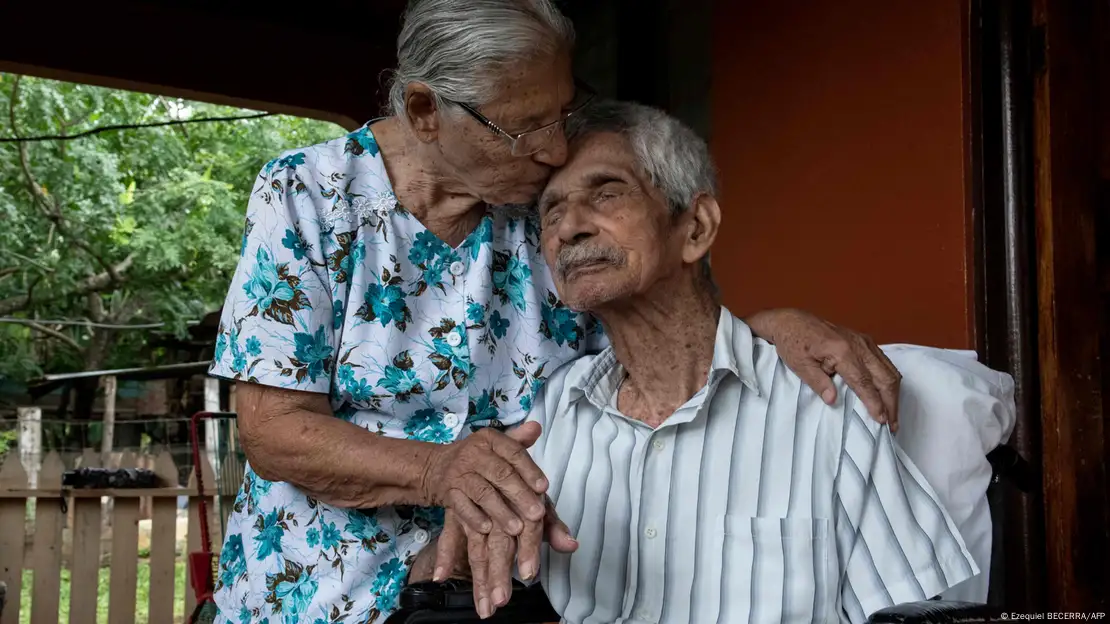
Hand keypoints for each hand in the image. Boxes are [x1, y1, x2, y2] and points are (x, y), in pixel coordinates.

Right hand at [420, 422, 547, 535]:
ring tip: (517, 528)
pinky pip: (462, 507)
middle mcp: (473, 453)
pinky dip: (475, 518)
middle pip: (500, 474)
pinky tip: (488, 529)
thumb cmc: (476, 458)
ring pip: (483, 493)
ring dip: (501, 511)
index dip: (530, 470)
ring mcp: (458, 474)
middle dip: (520, 495)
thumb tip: (537, 428)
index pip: (513, 452)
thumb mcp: (495, 446)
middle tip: (537, 514)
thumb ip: (518, 441)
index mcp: (489, 439)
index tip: (544, 488)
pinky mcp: (448, 493)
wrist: (435, 467)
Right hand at [435, 497, 578, 618]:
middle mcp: (499, 508)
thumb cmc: (520, 486)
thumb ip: (554, 527)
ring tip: (483, 605)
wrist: (486, 458)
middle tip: (501, 600)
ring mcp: (476, 513)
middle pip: (499, 543)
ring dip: (479, 577)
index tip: (528, 574)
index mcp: (524, 503)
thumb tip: (572, 545)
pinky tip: (441, 576)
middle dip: (500, 573)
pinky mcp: (457, 514)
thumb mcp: (540, 504)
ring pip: (476, 547)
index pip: (528, 530)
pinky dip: (444, 556)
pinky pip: (449, 537)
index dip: (529, 551)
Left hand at [746, 308, 902, 430]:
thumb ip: (818, 383)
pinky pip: (885, 363)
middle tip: (892, 425)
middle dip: (891, 403)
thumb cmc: (793, 343)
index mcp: (842, 351)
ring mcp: (864, 341)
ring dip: (893, 394)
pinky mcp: (865, 341)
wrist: (793, 321)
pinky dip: (889, 381)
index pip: (864, 382)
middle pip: (885, 377)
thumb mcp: (800, 365)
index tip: (881, 421)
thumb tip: (832, 400)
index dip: (875, 403)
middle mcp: (858, 345)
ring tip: (892, 415)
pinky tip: (887, 395)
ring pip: (889, 370)